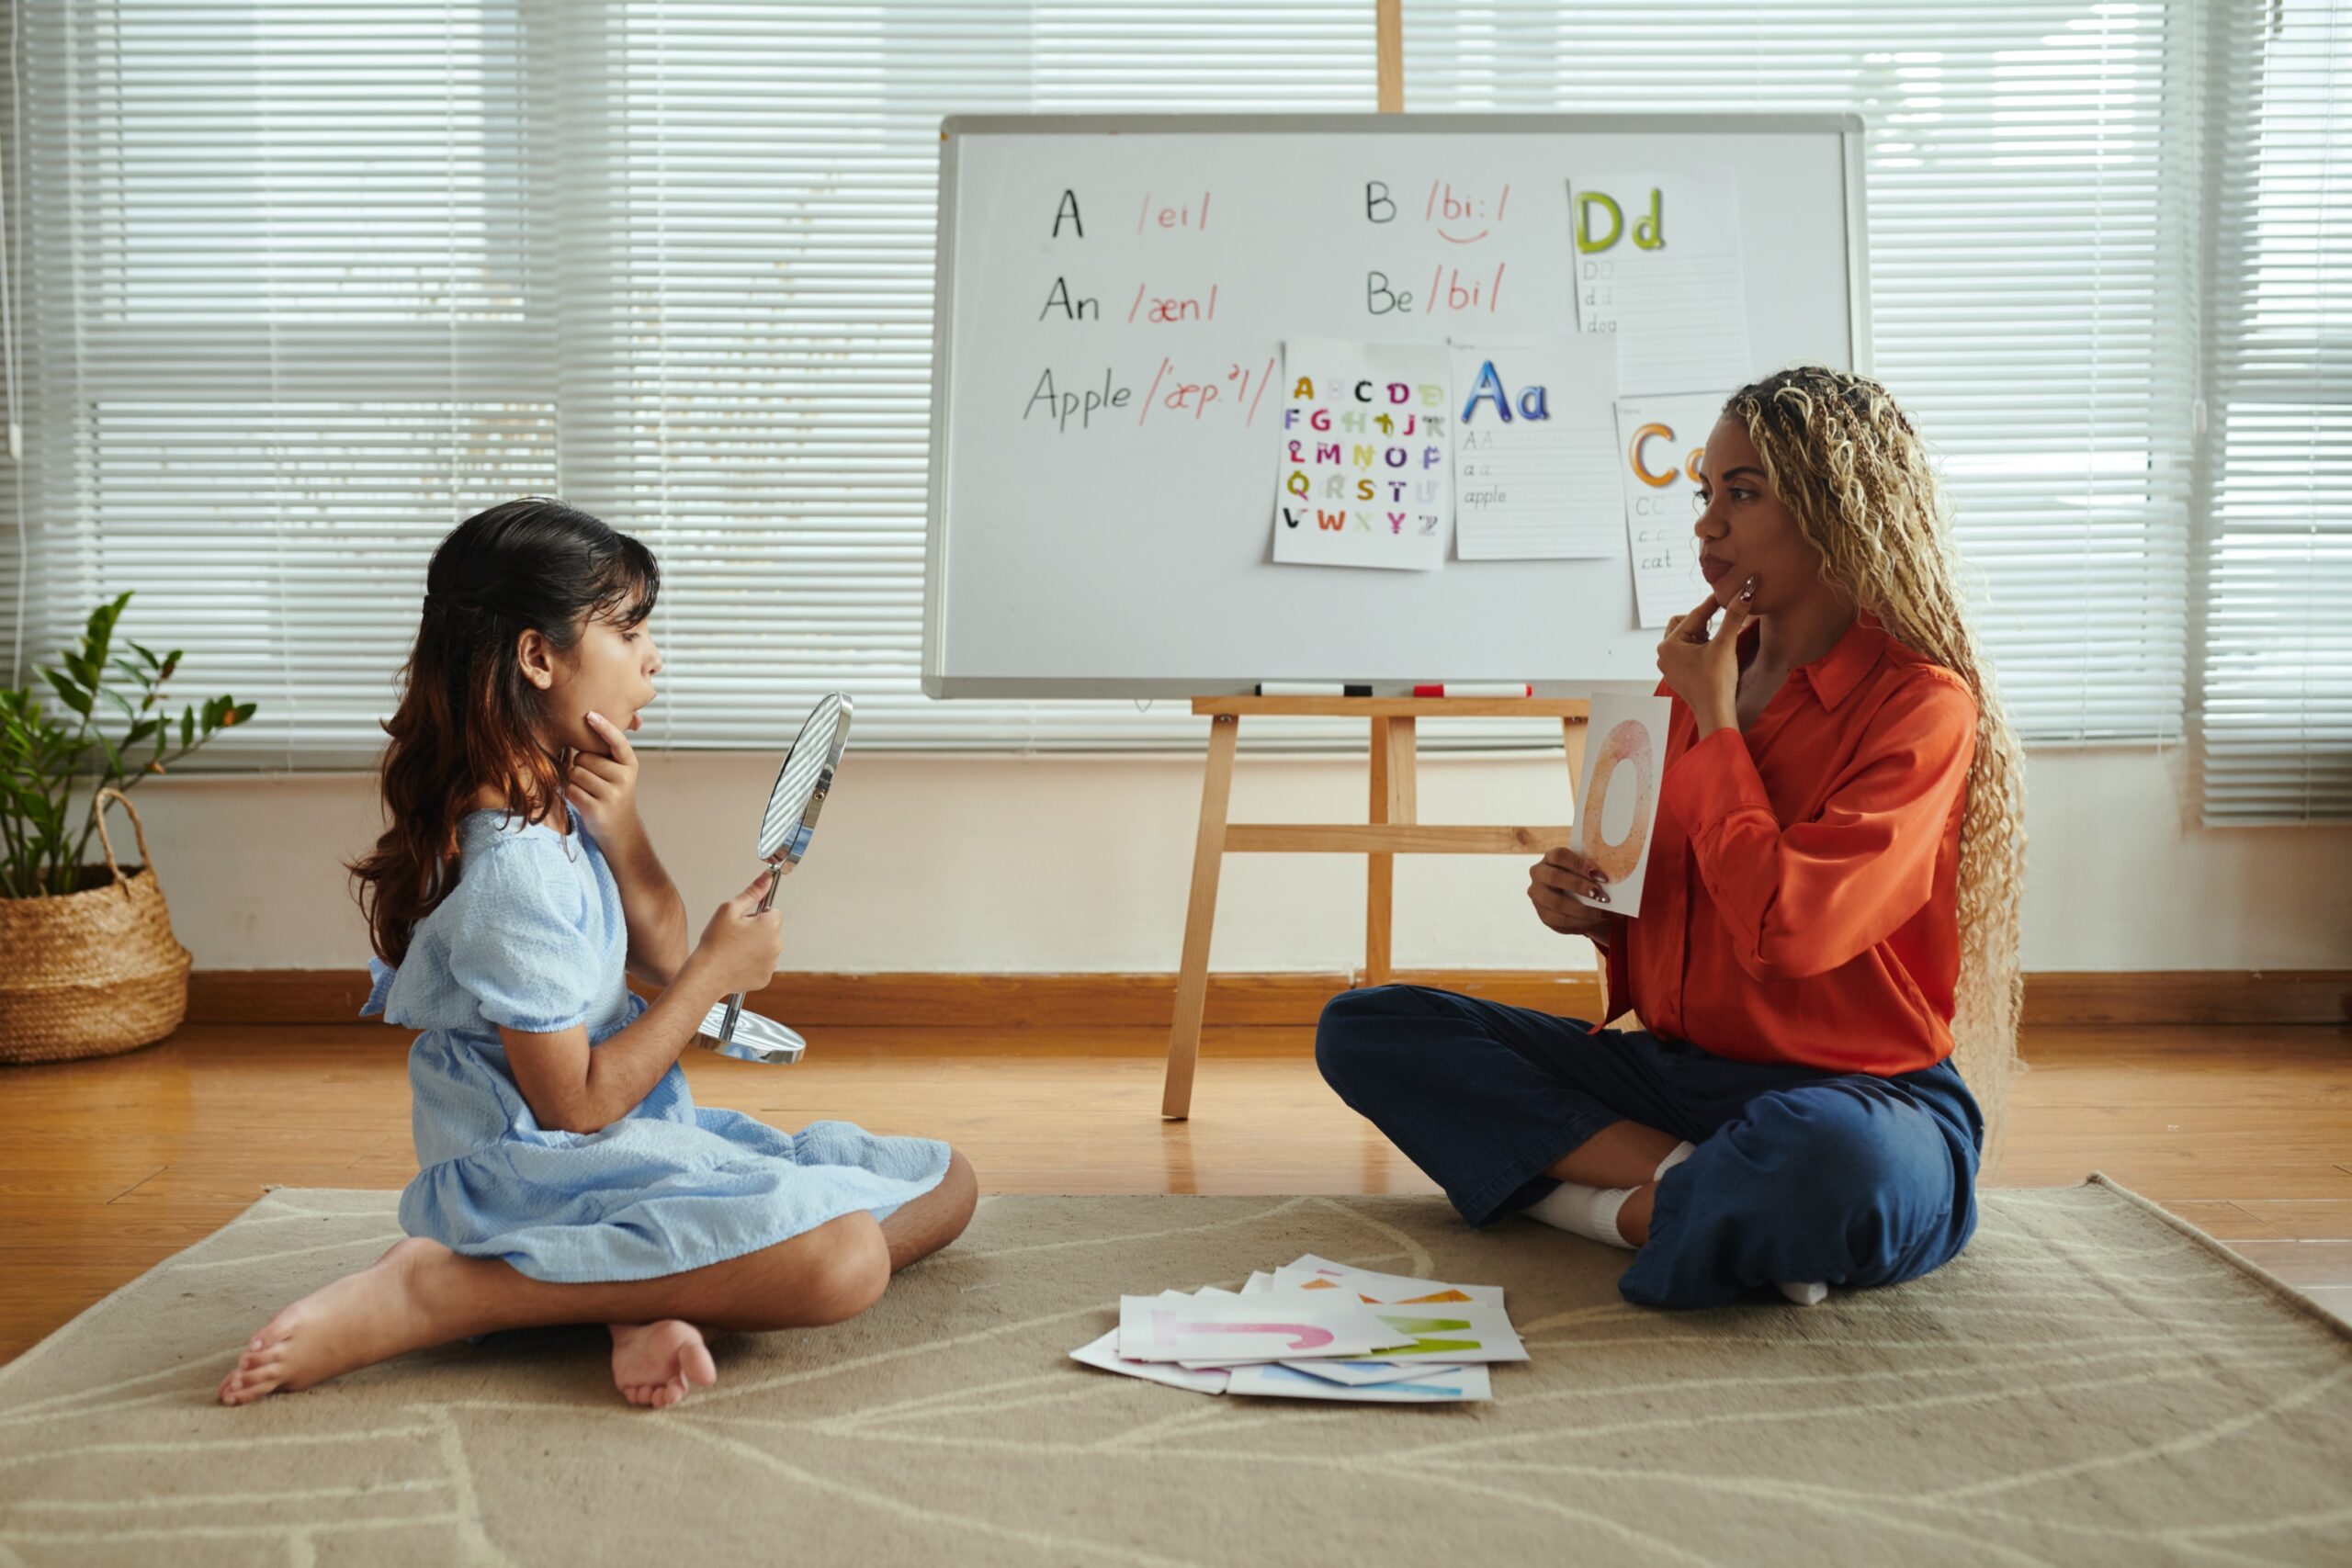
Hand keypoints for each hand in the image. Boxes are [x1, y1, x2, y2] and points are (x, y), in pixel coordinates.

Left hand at [567, 711, 641, 841]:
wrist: (620, 829)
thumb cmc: (612, 793)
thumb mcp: (619, 772)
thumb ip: (607, 753)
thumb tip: (590, 720)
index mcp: (630, 764)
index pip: (617, 741)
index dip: (603, 727)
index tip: (590, 714)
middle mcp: (624, 778)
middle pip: (584, 757)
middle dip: (581, 765)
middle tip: (592, 779)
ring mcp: (612, 795)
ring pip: (575, 773)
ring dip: (574, 781)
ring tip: (588, 790)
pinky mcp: (597, 809)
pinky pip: (571, 790)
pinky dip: (571, 794)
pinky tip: (583, 800)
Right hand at [692, 872, 784, 994]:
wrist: (707, 974)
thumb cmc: (715, 942)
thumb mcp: (730, 909)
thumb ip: (752, 892)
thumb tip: (767, 878)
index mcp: (770, 925)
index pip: (773, 911)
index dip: (757, 914)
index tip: (744, 921)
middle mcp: (777, 944)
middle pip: (771, 930)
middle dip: (758, 930)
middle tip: (736, 936)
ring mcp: (772, 963)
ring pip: (767, 948)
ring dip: (756, 947)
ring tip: (735, 950)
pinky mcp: (766, 978)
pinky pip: (762, 965)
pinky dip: (753, 964)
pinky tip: (737, 963)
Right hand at [1527, 848, 1622, 941]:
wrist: (1574, 898)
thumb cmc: (1583, 879)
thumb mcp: (1586, 871)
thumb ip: (1593, 871)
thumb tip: (1615, 876)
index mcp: (1550, 857)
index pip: (1559, 856)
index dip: (1580, 865)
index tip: (1602, 876)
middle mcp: (1538, 874)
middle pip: (1555, 877)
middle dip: (1580, 887)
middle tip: (1602, 896)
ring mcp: (1537, 895)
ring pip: (1557, 903)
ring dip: (1583, 909)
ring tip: (1604, 913)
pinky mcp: (1543, 915)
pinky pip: (1561, 920)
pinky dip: (1581, 922)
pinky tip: (1596, 921)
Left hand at [1656, 582, 1752, 735]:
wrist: (1716, 712)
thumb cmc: (1717, 681)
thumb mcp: (1725, 644)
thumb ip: (1733, 616)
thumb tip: (1745, 592)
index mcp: (1669, 644)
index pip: (1694, 616)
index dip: (1713, 604)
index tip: (1728, 592)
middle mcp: (1663, 654)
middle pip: (1685, 624)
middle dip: (1704, 621)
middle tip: (1723, 620)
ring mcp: (1669, 665)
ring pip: (1687, 638)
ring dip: (1703, 634)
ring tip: (1720, 640)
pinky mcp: (1678, 674)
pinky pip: (1687, 652)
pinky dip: (1701, 647)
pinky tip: (1715, 652)